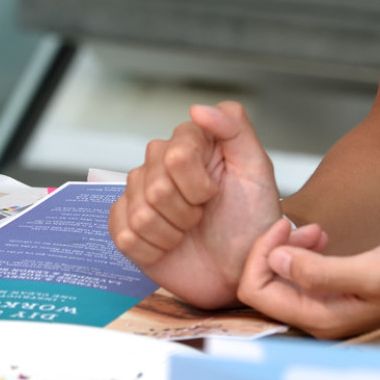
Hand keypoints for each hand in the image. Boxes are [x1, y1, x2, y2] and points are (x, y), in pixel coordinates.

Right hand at [108, 102, 324, 309]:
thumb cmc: (250, 222)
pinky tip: (169, 246)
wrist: (237, 270)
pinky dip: (152, 249)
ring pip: (139, 214)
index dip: (198, 185)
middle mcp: (158, 162)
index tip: (215, 195)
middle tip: (202, 218)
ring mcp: (137, 193)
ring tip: (188, 233)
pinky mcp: (124, 224)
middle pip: (155, 187)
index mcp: (189, 143)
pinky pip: (123, 234)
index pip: (177, 155)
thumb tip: (198, 108)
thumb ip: (235, 129)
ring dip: (171, 233)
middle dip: (186, 213)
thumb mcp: (256, 172)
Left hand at [234, 219, 379, 338]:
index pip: (256, 292)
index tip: (287, 227)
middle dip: (274, 250)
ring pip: (280, 278)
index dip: (261, 254)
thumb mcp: (374, 272)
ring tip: (316, 231)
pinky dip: (302, 252)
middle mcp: (320, 320)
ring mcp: (328, 308)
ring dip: (288, 248)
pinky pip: (300, 274)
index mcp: (322, 320)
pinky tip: (322, 238)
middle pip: (263, 286)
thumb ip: (321, 273)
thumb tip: (274, 261)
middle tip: (304, 227)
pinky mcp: (338, 294)